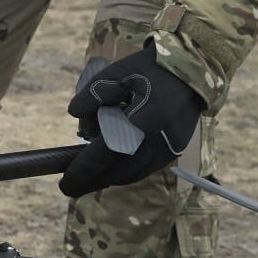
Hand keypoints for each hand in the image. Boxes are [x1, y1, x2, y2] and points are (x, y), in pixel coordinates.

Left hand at [59, 46, 205, 197]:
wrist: (192, 70)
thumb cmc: (150, 69)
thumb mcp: (118, 72)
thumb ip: (94, 93)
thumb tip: (74, 113)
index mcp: (147, 117)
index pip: (109, 150)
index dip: (85, 168)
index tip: (65, 181)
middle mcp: (161, 139)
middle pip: (121, 171)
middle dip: (93, 181)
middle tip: (68, 188)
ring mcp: (171, 148)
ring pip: (134, 173)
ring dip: (108, 179)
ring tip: (84, 181)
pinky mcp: (175, 151)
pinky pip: (146, 168)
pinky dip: (125, 172)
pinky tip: (109, 171)